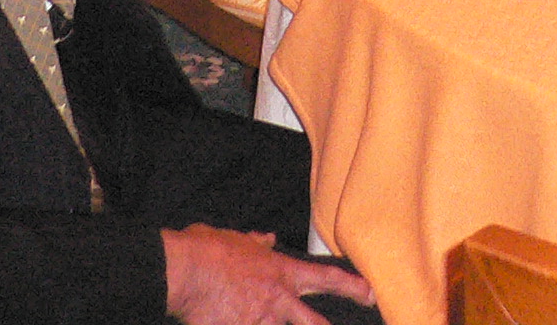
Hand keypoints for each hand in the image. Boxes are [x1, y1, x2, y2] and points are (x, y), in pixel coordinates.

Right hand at [162, 225, 374, 324]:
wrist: (185, 271)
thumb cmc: (209, 251)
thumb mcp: (237, 240)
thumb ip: (255, 244)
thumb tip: (266, 239)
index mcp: (280, 273)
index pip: (325, 278)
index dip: (352, 287)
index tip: (370, 293)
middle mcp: (276, 300)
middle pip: (314, 323)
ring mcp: (260, 321)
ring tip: (270, 323)